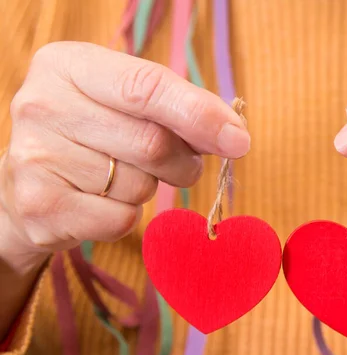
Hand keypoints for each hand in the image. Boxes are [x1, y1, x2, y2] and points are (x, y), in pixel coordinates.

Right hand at [0, 41, 249, 270]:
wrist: (30, 183)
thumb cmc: (95, 134)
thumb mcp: (128, 104)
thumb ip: (180, 109)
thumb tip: (235, 136)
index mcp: (68, 65)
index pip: (146, 87)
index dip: (199, 115)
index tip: (238, 140)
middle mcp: (42, 105)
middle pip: (151, 142)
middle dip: (182, 161)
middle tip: (180, 163)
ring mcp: (35, 158)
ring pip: (138, 186)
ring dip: (150, 187)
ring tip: (122, 176)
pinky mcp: (41, 207)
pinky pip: (120, 220)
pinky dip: (127, 216)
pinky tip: (102, 201)